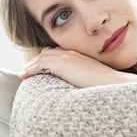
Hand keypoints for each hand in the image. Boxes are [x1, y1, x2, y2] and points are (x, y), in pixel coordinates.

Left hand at [19, 47, 135, 87]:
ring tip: (23, 73)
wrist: (113, 84)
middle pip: (47, 53)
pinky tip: (24, 75)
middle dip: (36, 60)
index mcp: (79, 55)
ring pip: (41, 58)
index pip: (58, 52)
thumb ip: (85, 76)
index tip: (40, 65)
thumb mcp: (94, 76)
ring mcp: (66, 58)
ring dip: (30, 65)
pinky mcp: (62, 66)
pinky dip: (30, 69)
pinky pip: (40, 65)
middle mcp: (71, 53)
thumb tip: (80, 85)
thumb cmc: (107, 84)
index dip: (47, 57)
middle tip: (27, 69)